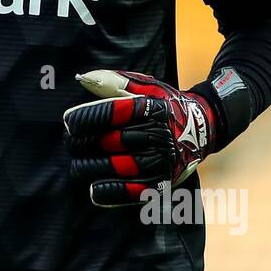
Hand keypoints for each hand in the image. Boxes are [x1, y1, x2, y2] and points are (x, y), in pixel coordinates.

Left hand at [62, 70, 217, 207]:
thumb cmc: (165, 105)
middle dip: (85, 143)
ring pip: (119, 166)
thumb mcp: (146, 86)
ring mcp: (163, 160)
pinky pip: (134, 190)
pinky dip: (112, 192)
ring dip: (92, 167)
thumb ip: (114, 82)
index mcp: (153, 108)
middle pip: (112, 141)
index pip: (114, 113)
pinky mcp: (164, 181)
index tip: (68, 122)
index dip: (87, 118)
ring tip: (76, 165)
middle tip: (70, 143)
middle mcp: (160, 135)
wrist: (203, 127)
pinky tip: (93, 189)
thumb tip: (83, 79)